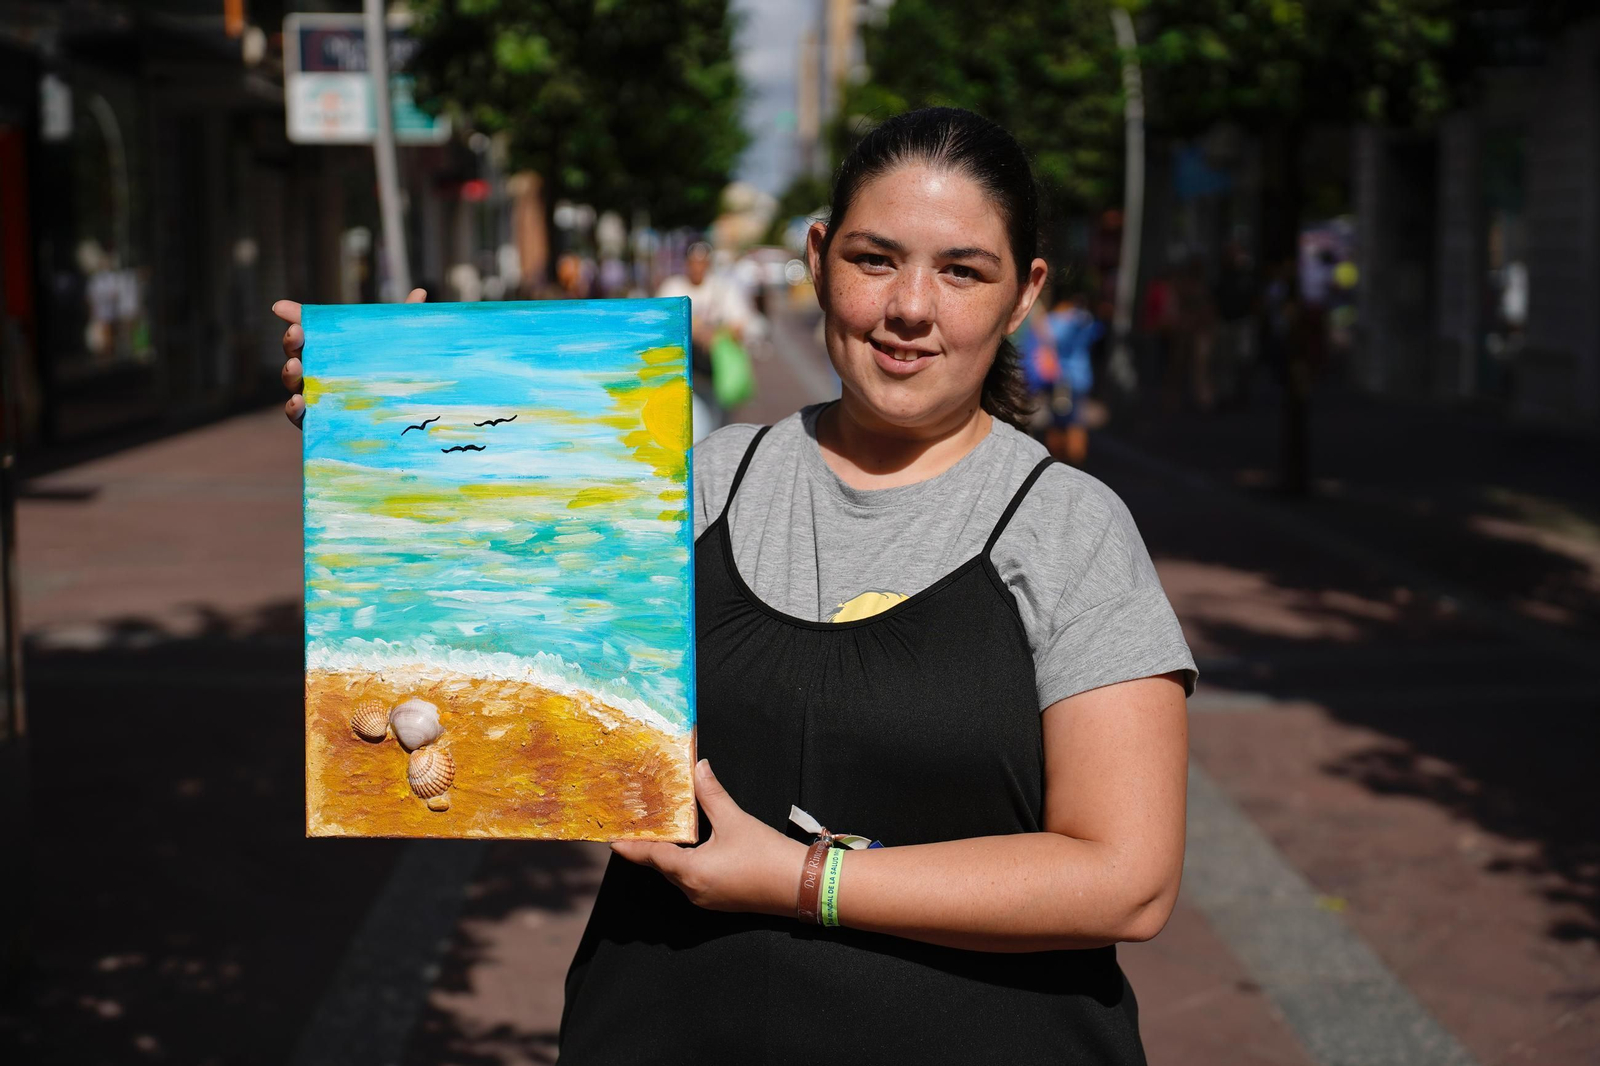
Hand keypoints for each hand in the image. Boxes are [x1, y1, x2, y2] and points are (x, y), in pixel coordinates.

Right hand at [272, 289, 425, 428]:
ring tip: (295, 366)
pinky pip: (299, 416)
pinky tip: (299, 401)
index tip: (282, 309)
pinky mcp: (317, 423)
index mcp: (329, 350)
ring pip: (293, 383)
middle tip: (297, 333)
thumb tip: (421, 292)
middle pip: (296, 354)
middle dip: (292, 343)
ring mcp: (315, 397)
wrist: (393, 423)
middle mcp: (316, 371)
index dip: (295, 318)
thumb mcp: (394, 348)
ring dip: (289, 373)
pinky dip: (294, 409)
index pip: (308, 331)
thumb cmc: (387, 376)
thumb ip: (403, 321)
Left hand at [612, 759, 805, 916]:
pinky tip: (689, 845)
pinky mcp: (720, 899)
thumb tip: (698, 767)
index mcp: (690, 873)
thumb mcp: (736, 820)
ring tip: (660, 830)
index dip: (630, 846)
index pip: (650, 857)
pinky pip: (692, 879)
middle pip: (661, 866)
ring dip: (667, 854)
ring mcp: (706, 898)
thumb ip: (711, 794)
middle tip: (636, 823)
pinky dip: (685, 862)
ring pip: (677, 873)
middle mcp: (692, 890)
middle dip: (648, 846)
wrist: (801, 886)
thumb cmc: (767, 856)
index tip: (611, 837)